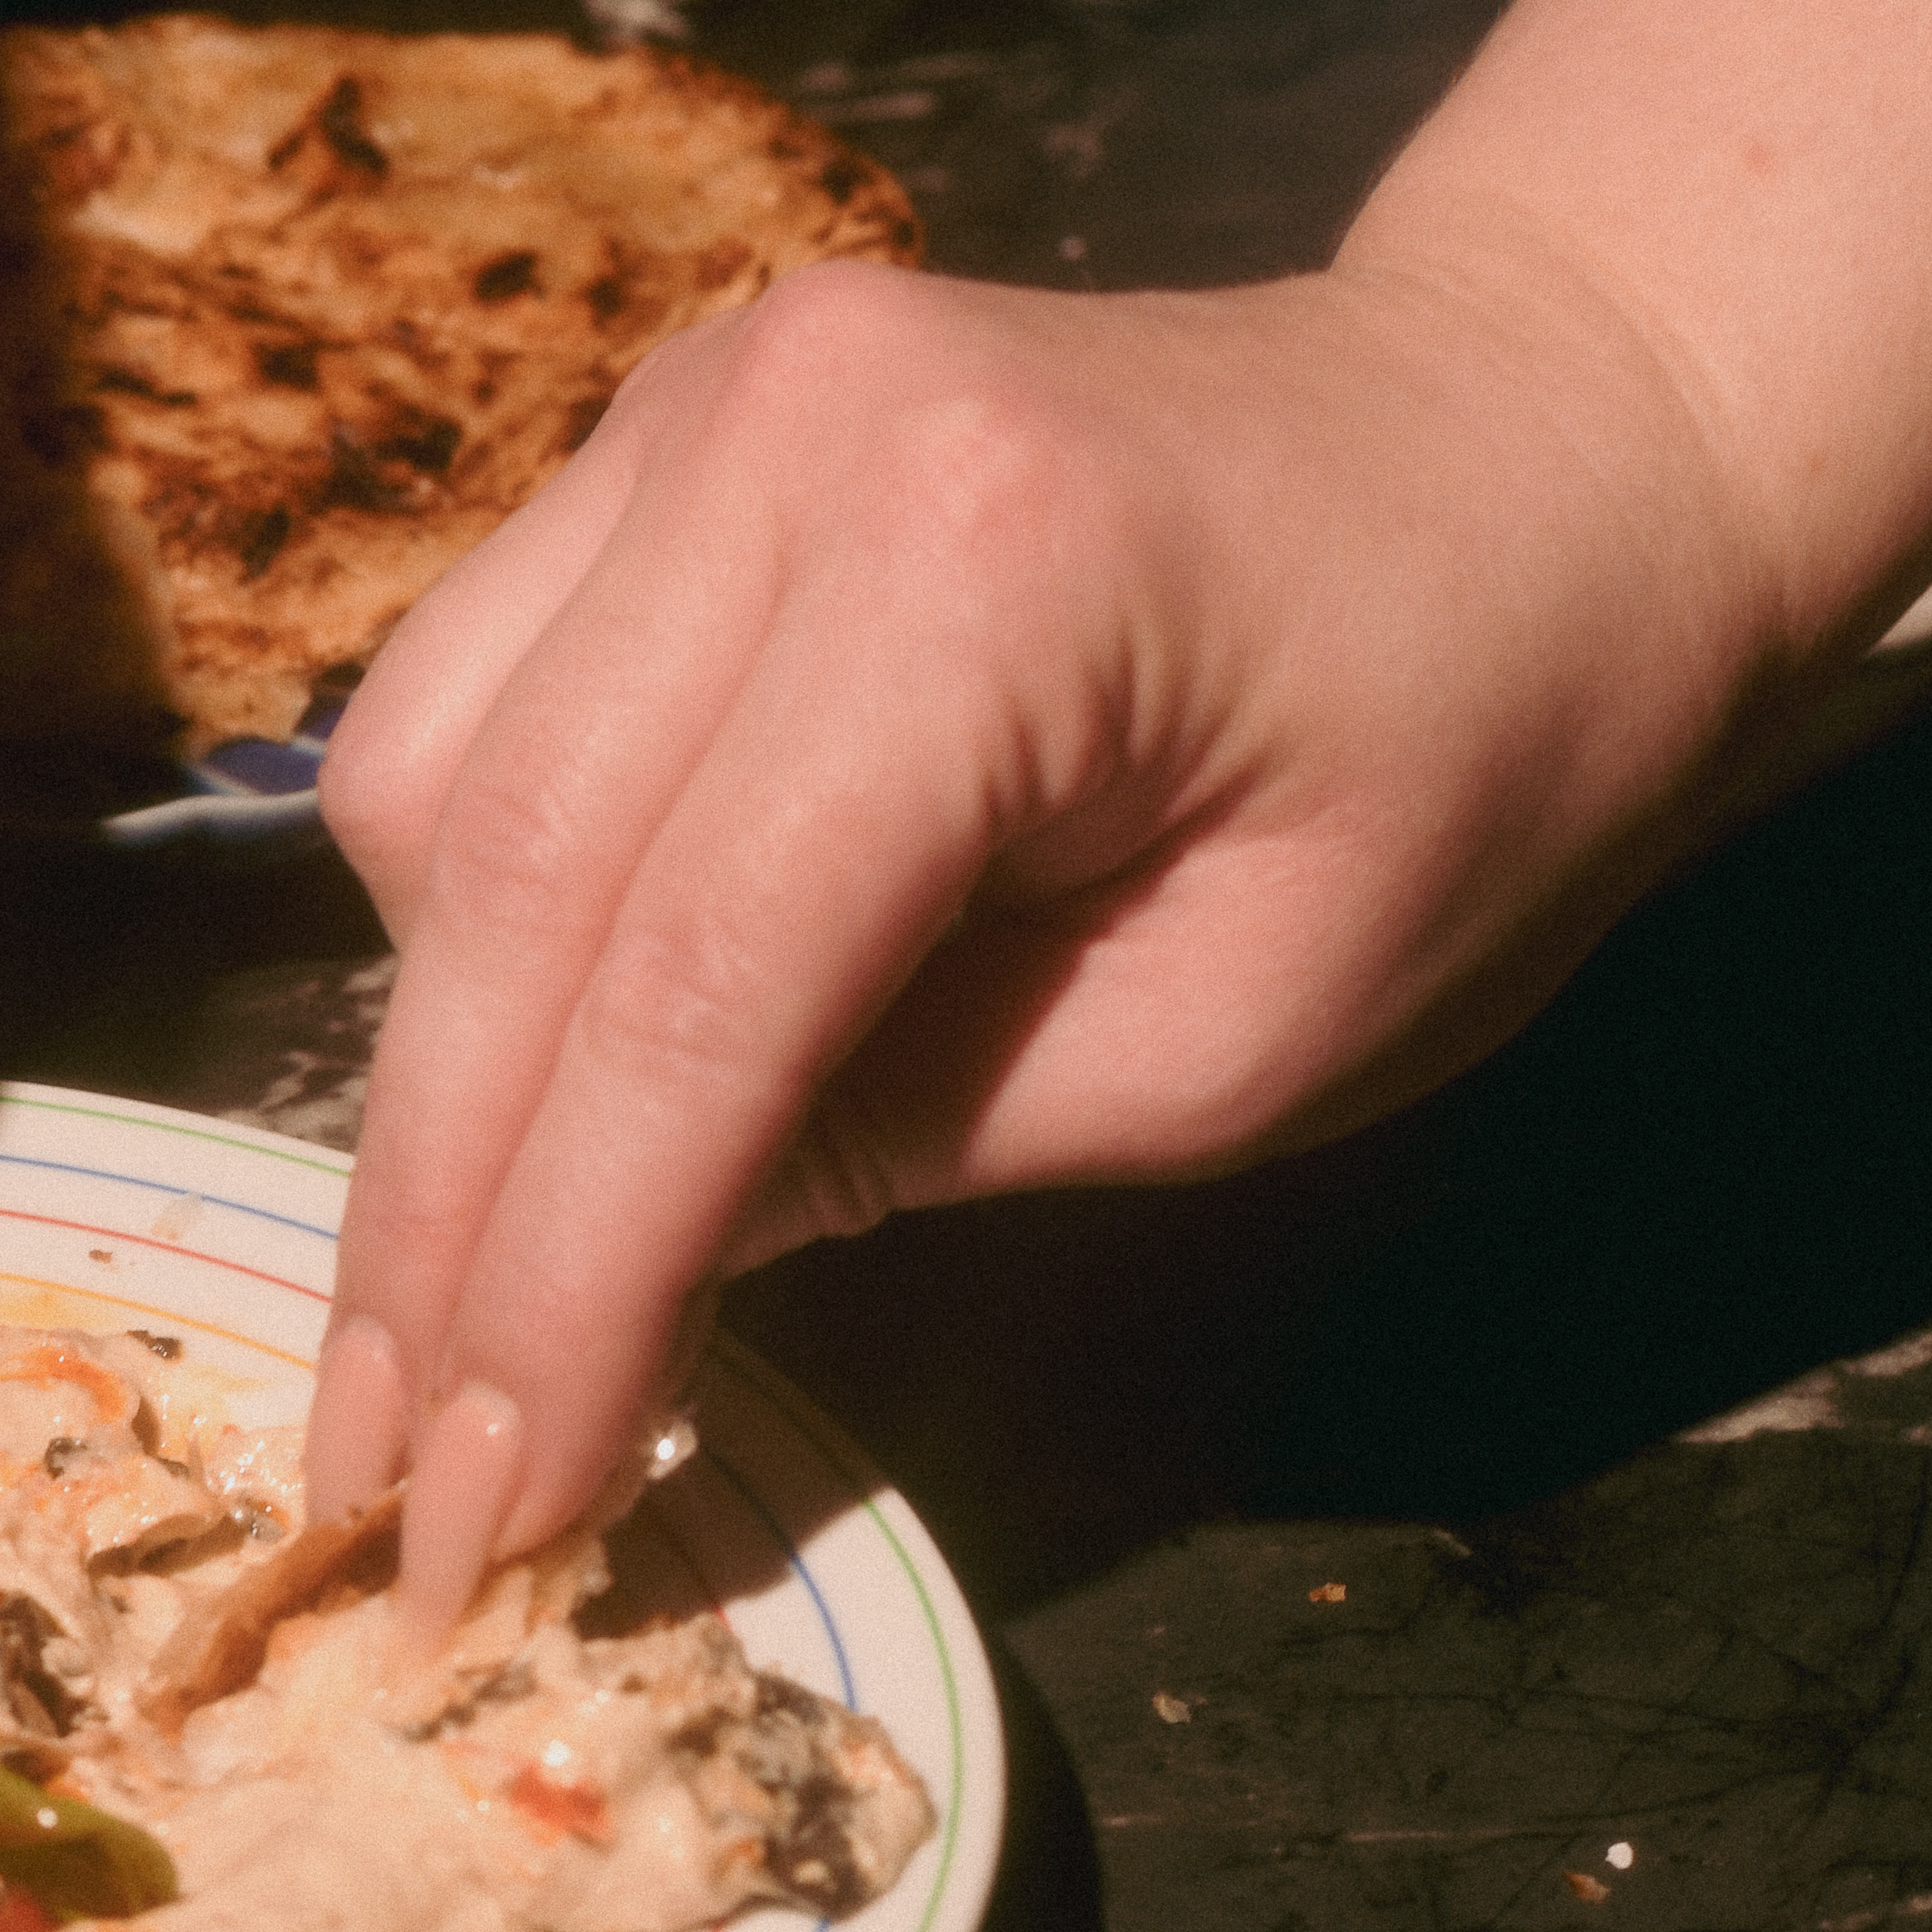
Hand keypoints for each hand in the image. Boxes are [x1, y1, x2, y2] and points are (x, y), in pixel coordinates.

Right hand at [305, 235, 1781, 1653]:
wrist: (1546, 442)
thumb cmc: (1471, 757)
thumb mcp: (1241, 1035)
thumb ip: (912, 1144)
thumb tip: (610, 1277)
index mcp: (984, 566)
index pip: (687, 986)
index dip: (564, 1281)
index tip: (486, 1518)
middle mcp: (782, 438)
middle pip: (501, 890)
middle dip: (433, 1225)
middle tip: (385, 1482)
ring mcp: (691, 413)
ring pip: (420, 798)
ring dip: (434, 1068)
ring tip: (478, 1285)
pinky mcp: (646, 443)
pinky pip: (455, 717)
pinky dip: (466, 924)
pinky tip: (551, 1057)